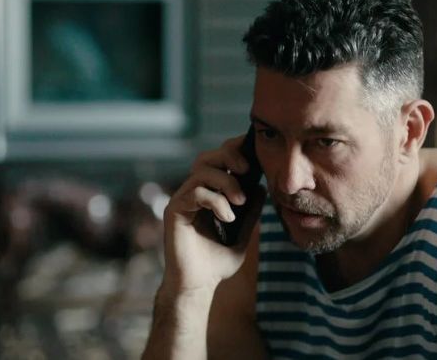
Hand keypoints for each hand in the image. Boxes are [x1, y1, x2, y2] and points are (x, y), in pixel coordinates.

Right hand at [161, 134, 265, 293]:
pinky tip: (227, 218)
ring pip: (202, 172)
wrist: (200, 285)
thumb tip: (261, 188)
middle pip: (207, 157)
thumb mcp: (242, 234)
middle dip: (229, 157)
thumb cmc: (217, 263)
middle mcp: (192, 193)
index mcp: (208, 194)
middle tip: (247, 169)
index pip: (218, 161)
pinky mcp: (174, 211)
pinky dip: (216, 201)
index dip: (234, 151)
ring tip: (240, 202)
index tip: (254, 154)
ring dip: (226, 182)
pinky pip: (195, 192)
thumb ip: (250, 212)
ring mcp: (182, 200)